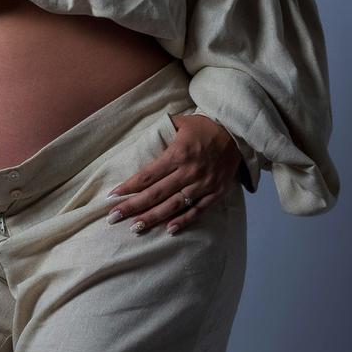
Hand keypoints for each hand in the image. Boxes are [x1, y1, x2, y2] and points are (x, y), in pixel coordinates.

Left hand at [104, 114, 241, 235]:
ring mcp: (203, 184)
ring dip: (153, 217)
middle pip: (155, 193)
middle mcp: (189, 171)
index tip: (112, 197)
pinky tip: (168, 230)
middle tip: (113, 217)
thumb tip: (141, 138)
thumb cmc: (206, 126)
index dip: (129, 187)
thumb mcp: (182, 122)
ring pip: (173, 205)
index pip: (147, 175)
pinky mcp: (217, 192)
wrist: (239, 132)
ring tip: (135, 228)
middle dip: (133, 207)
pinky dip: (183, 221)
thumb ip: (161, 131)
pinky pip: (198, 210)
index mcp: (178, 154)